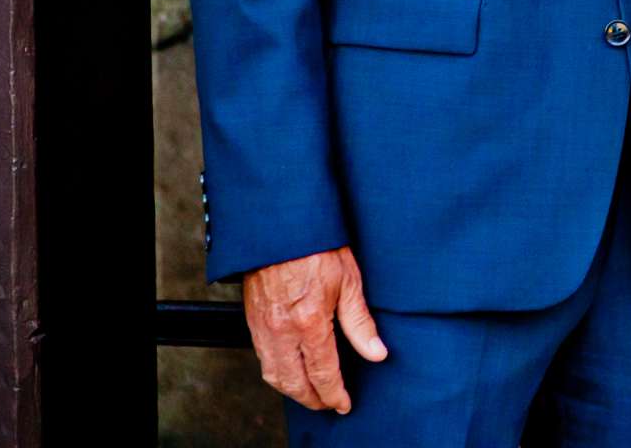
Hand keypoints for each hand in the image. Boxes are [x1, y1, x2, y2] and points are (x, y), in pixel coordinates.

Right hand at [243, 246, 387, 413]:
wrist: (281, 227)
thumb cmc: (318, 247)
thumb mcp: (349, 281)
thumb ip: (361, 323)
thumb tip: (377, 353)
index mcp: (309, 323)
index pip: (323, 373)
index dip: (335, 394)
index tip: (344, 404)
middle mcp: (282, 331)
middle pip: (295, 383)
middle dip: (313, 399)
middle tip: (329, 404)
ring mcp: (263, 328)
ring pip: (274, 375)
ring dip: (293, 390)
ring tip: (311, 393)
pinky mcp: (253, 321)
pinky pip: (262, 358)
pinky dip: (277, 373)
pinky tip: (290, 370)